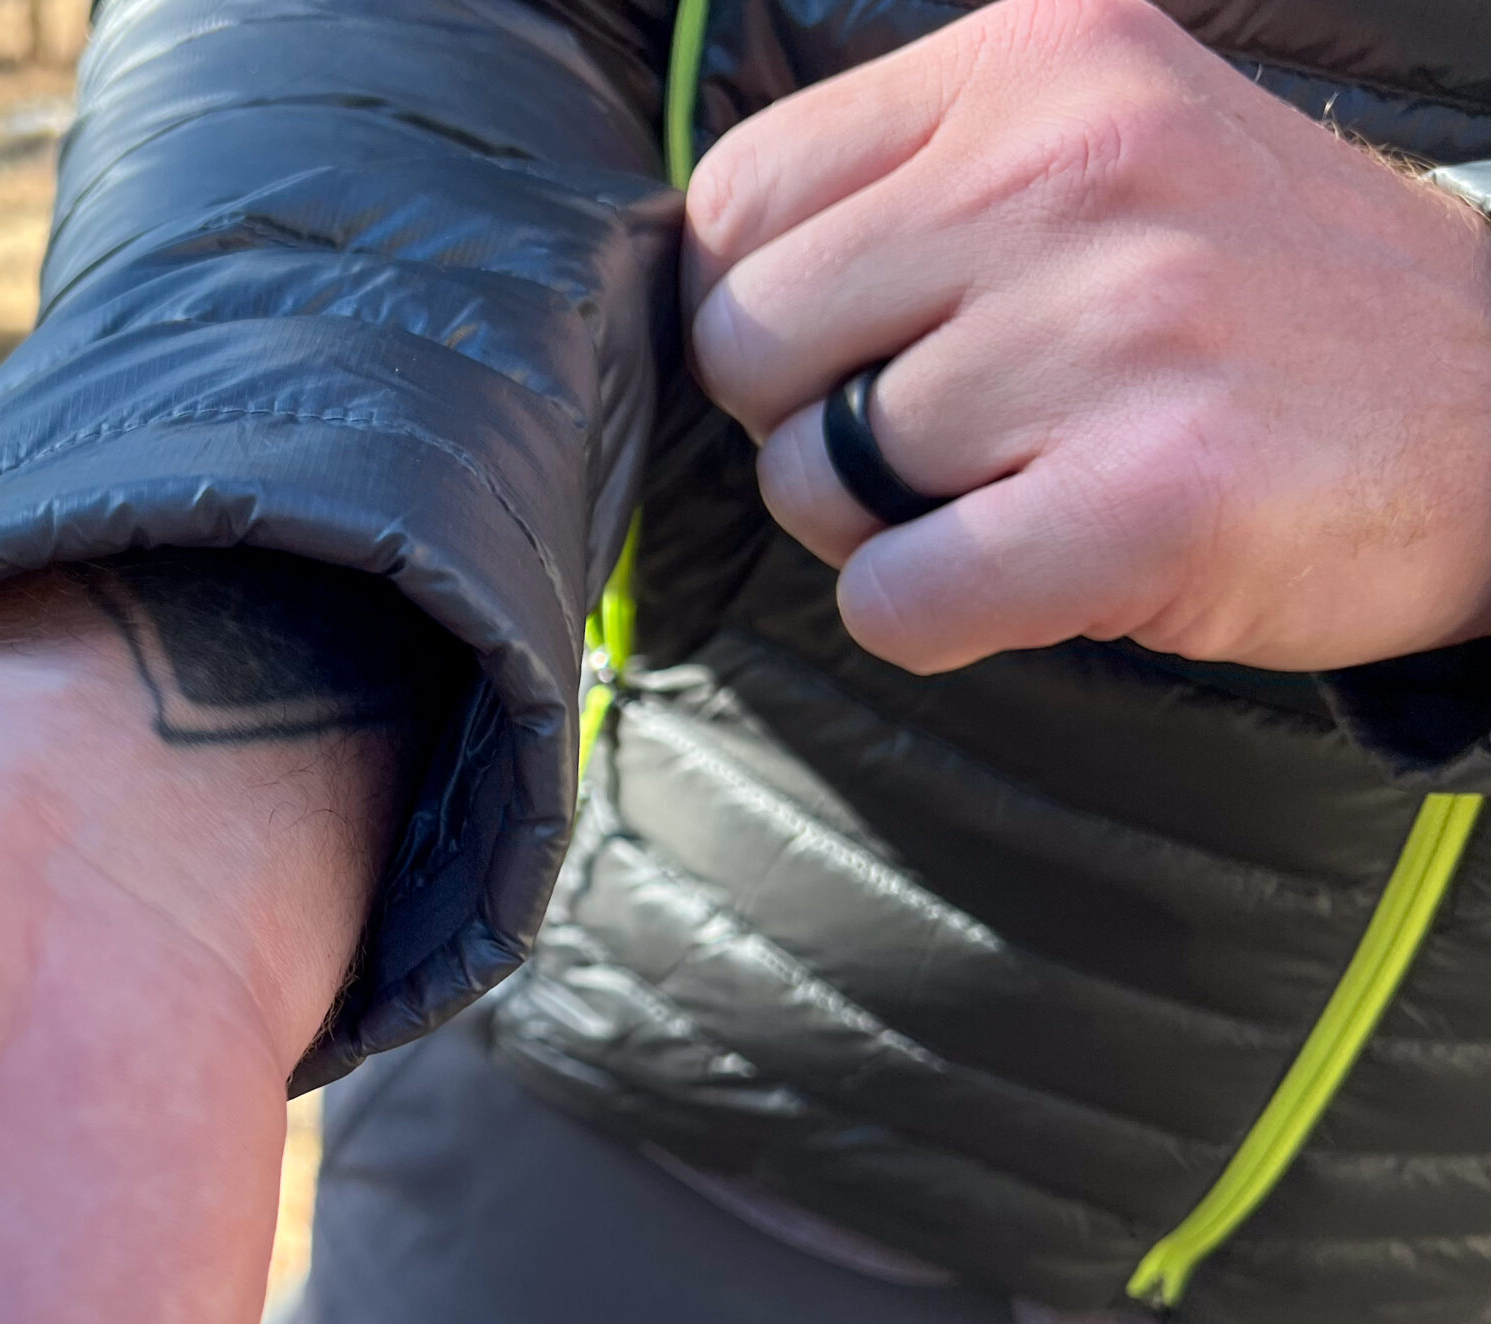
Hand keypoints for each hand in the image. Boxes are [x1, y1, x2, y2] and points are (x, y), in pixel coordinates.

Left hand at [684, 0, 1490, 674]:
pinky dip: (927, 617)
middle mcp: (1068, 170)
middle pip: (745, 345)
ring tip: (1019, 490)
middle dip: (800, 422)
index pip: (736, 199)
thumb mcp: (1102, 142)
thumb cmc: (1257, 300)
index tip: (850, 348)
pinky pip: (891, 599)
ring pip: (809, 481)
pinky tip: (1027, 574)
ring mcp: (1114, 332)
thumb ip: (915, 179)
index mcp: (1036, 63)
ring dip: (879, 526)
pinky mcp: (1149, 498)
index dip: (759, 307)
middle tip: (933, 440)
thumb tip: (709, 284)